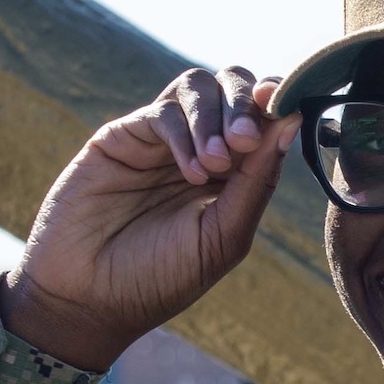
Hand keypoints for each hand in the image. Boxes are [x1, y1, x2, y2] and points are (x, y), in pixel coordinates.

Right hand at [0, 67, 300, 369]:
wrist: (88, 299)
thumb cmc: (160, 278)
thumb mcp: (224, 236)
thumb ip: (259, 180)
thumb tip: (294, 120)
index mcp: (235, 173)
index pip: (266, 117)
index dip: (280, 102)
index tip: (288, 108)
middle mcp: (201, 147)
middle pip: (234, 85)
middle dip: (247, 103)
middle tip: (245, 140)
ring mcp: (161, 140)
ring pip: (198, 86)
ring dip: (216, 115)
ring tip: (216, 162)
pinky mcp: (122, 137)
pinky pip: (162, 111)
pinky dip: (183, 134)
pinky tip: (190, 173)